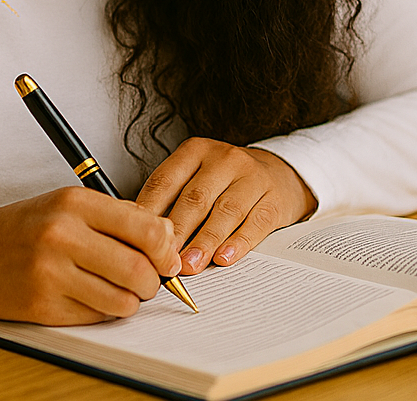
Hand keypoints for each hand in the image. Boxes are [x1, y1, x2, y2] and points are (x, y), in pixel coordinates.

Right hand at [0, 186, 180, 323]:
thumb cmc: (23, 229)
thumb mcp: (68, 205)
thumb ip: (120, 217)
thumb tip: (167, 237)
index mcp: (74, 203)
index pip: (146, 229)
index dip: (166, 250)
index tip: (166, 258)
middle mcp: (63, 234)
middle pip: (140, 270)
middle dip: (152, 282)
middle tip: (145, 281)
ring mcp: (52, 273)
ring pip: (123, 301)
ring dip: (130, 301)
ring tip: (116, 290)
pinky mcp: (44, 306)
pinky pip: (97, 317)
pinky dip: (103, 312)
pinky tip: (88, 297)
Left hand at [135, 138, 315, 275]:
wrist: (279, 172)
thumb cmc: (226, 180)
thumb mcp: (196, 176)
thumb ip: (171, 199)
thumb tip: (142, 234)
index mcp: (196, 151)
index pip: (166, 180)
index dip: (150, 211)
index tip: (138, 237)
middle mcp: (225, 159)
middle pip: (195, 198)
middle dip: (178, 232)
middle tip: (163, 258)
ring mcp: (253, 178)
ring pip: (225, 211)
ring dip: (205, 242)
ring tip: (190, 265)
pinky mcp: (275, 199)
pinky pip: (255, 223)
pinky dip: (238, 243)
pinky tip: (224, 258)